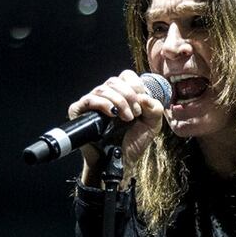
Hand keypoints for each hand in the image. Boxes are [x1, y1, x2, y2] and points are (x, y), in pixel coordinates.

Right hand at [68, 70, 164, 184]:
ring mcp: (92, 103)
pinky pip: (88, 100)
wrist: (120, 160)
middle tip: (135, 114)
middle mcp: (106, 95)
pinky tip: (112, 114)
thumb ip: (155, 108)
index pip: (127, 76)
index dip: (136, 86)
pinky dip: (103, 104)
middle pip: (115, 81)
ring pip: (103, 89)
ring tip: (127, 118)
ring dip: (119, 102)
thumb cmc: (133, 141)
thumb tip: (144, 96)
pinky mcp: (80, 112)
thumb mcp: (152, 123)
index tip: (142, 105)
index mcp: (122, 94)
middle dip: (129, 96)